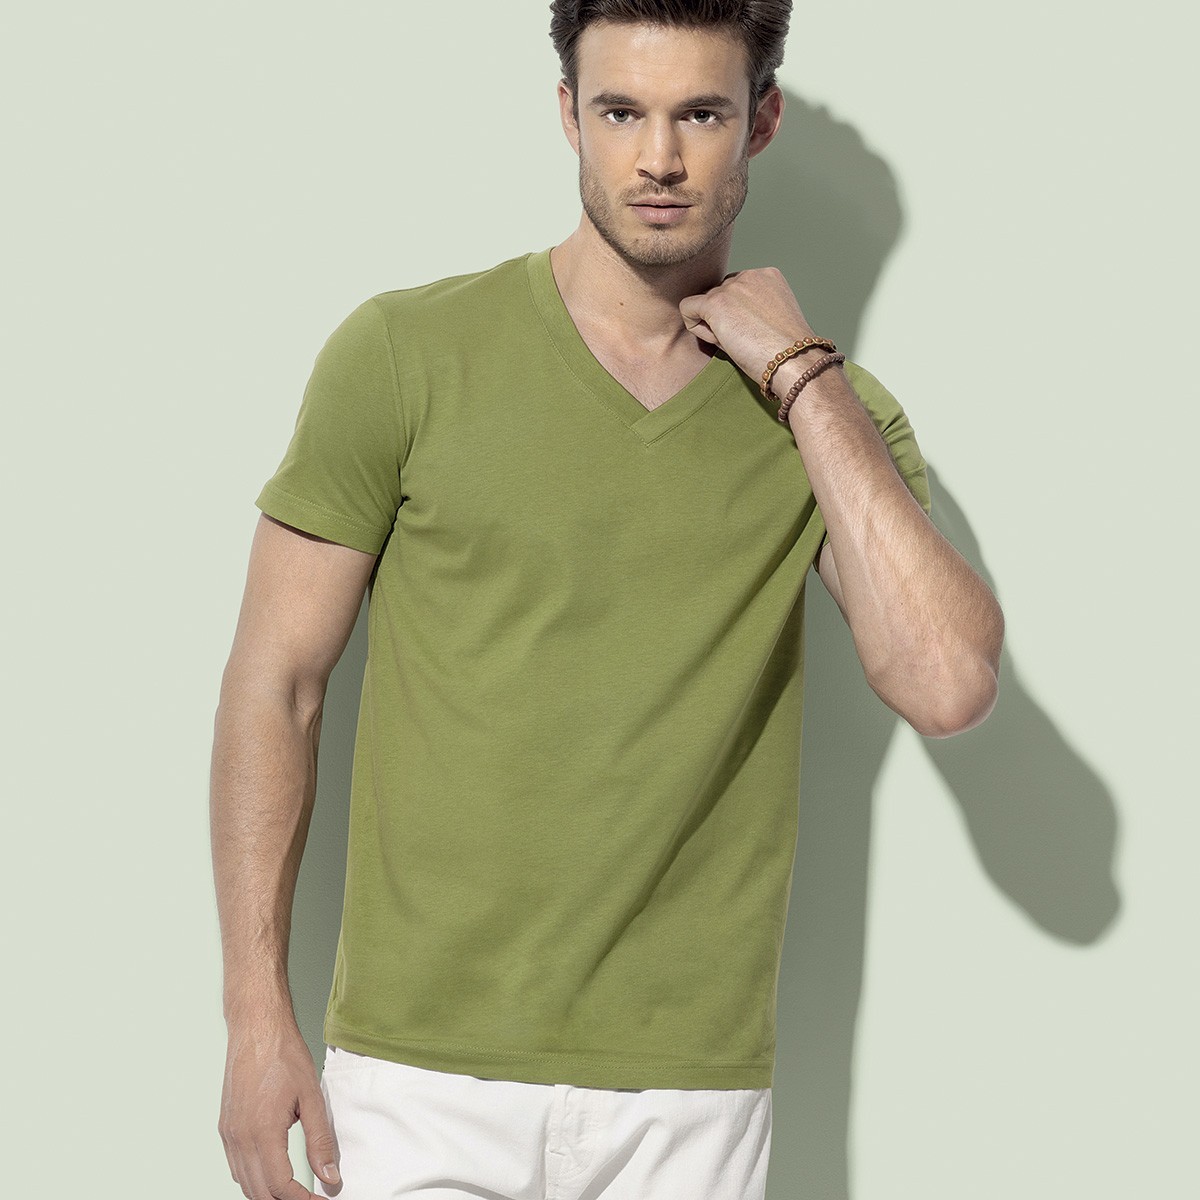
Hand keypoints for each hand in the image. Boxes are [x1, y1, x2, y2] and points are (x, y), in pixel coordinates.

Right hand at [218, 1019, 341, 1198]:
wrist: (257, 1029)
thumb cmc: (284, 1055)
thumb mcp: (311, 1097)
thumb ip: (320, 1140)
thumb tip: (329, 1176)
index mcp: (263, 1131)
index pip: (279, 1186)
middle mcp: (240, 1137)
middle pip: (259, 1192)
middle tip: (309, 1197)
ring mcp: (228, 1133)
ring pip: (244, 1183)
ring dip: (267, 1192)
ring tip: (294, 1190)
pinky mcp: (225, 1127)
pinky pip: (236, 1166)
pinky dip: (253, 1178)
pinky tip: (272, 1171)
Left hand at [678, 266, 816, 388]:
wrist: (794, 361)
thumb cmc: (786, 351)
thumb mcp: (771, 319)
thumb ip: (749, 308)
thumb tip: (719, 317)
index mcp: (768, 276)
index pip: (735, 289)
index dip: (737, 315)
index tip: (752, 333)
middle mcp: (749, 274)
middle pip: (718, 295)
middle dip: (723, 318)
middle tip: (742, 341)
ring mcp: (732, 287)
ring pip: (703, 303)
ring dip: (712, 324)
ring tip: (735, 343)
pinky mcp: (716, 303)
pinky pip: (688, 308)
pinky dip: (695, 326)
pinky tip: (716, 341)